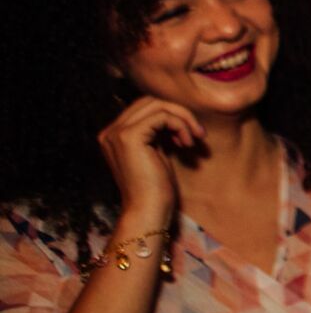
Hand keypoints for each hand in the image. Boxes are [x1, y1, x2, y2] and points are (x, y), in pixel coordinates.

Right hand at [97, 97, 202, 227]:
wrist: (148, 211)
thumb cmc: (156, 188)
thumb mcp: (157, 153)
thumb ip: (158, 133)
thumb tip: (174, 112)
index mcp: (114, 135)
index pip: (145, 107)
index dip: (171, 116)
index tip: (188, 136)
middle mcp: (110, 131)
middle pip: (150, 101)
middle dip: (179, 113)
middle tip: (197, 135)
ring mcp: (116, 133)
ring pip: (158, 104)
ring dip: (183, 119)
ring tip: (193, 140)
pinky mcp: (129, 137)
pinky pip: (162, 115)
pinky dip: (181, 125)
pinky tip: (187, 144)